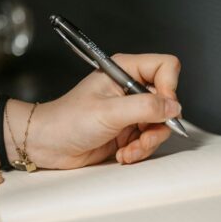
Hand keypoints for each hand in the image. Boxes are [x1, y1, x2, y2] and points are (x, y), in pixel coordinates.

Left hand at [0, 53, 182, 168]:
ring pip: (160, 124)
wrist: (47, 144)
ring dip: (147, 142)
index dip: (169, 87)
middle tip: (142, 136)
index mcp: (124, 70)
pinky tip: (122, 154)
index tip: (162, 107)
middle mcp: (130, 88)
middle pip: (167, 101)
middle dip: (158, 124)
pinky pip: (149, 140)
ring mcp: (130, 110)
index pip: (165, 67)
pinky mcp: (128, 130)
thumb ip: (144, 107)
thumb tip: (173, 108)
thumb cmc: (66, 121)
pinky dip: (139, 151)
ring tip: (128, 151)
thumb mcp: (108, 112)